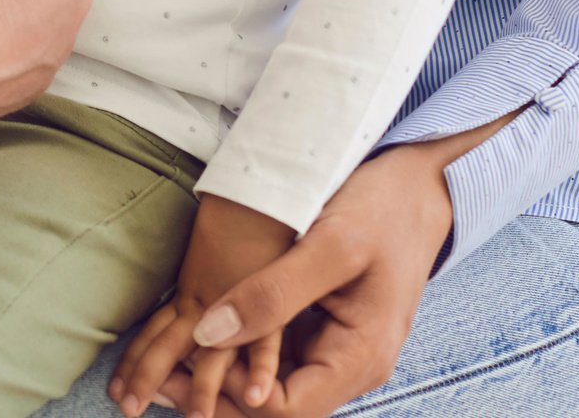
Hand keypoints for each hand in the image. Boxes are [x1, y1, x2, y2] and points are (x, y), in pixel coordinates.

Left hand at [131, 133, 476, 417]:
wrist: (422, 183)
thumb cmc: (385, 207)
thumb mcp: (330, 245)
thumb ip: (272, 293)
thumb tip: (208, 335)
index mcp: (360, 359)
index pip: (285, 409)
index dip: (231, 395)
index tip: (185, 362)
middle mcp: (350, 366)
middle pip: (275, 406)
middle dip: (216, 398)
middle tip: (157, 382)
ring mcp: (336, 348)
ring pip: (271, 384)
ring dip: (221, 379)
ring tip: (165, 367)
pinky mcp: (322, 327)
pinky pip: (276, 355)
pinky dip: (237, 353)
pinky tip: (198, 337)